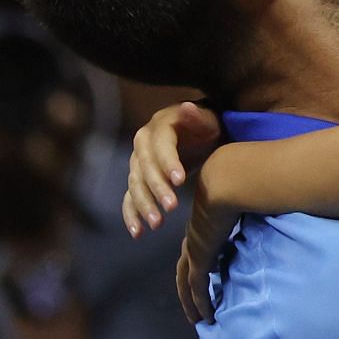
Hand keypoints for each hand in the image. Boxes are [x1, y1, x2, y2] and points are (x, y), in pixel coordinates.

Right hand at [124, 100, 220, 236]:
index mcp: (159, 127)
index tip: (179, 181)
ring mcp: (138, 163)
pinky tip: (137, 232)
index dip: (167, 162)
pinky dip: (131, 214)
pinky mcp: (138, 180)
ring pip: (135, 185)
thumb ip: (197, 117)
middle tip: (171, 208)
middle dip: (156, 189)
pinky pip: (130, 197)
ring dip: (144, 205)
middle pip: (144, 168)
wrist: (201, 135)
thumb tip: (186, 107)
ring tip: (156, 224)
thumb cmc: (208, 127)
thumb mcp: (208, 120)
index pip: (160, 146)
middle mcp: (142, 144)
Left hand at [178, 142, 242, 324]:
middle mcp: (195, 234)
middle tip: (194, 309)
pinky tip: (207, 317)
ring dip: (190, 302)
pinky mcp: (200, 256)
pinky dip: (200, 303)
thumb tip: (276, 207)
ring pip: (186, 281)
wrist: (232, 178)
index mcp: (204, 220)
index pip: (197, 248)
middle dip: (187, 289)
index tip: (208, 278)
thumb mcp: (249, 198)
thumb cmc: (247, 181)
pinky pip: (197, 286)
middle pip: (185, 268)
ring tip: (199, 319)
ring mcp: (195, 246)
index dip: (199, 264)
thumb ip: (255, 209)